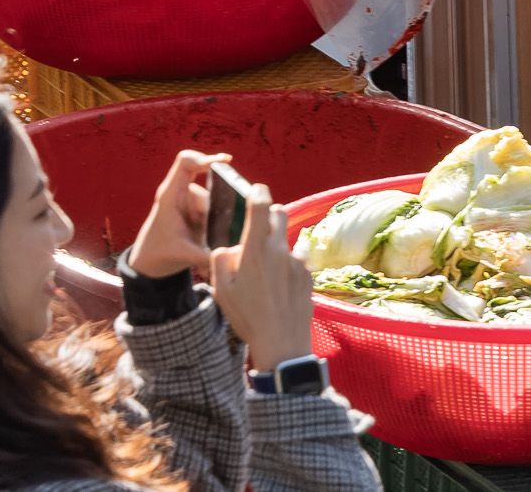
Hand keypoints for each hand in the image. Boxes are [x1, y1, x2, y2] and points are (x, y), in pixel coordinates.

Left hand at [123, 149, 225, 280]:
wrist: (150, 261)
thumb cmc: (159, 253)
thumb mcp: (183, 256)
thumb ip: (207, 256)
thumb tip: (234, 256)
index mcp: (170, 195)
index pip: (185, 163)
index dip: (204, 158)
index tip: (226, 162)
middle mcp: (181, 194)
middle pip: (210, 185)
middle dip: (220, 203)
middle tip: (222, 223)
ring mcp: (190, 202)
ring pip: (216, 201)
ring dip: (219, 218)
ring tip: (214, 237)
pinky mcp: (198, 211)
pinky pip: (216, 209)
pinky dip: (219, 222)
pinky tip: (214, 238)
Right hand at [209, 182, 315, 370]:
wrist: (281, 341)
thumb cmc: (247, 316)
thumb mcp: (221, 290)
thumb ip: (221, 259)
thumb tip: (231, 248)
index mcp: (257, 249)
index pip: (261, 206)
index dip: (257, 192)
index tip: (255, 190)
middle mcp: (280, 249)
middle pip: (279, 214)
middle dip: (269, 215)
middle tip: (257, 231)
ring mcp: (298, 261)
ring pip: (287, 239)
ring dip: (276, 246)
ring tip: (265, 272)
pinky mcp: (309, 273)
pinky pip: (297, 259)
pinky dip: (287, 265)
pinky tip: (279, 286)